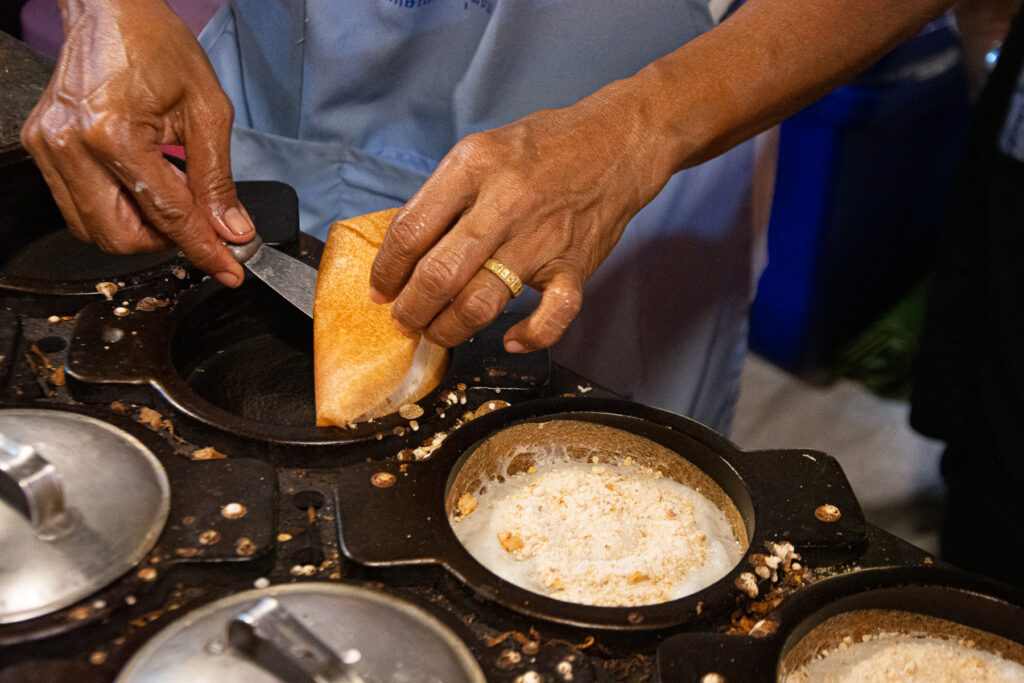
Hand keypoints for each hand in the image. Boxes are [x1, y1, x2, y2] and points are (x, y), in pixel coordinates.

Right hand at [20, 0, 252, 286]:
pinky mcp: (41, 148)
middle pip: (120, 237)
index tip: (230, 271)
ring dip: (140, 230)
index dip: (204, 249)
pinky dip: (117, 210)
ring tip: (169, 195)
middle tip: (198, 224)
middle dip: (166, 242)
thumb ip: (218, 181)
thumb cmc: (157, 46)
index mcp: (114, 134)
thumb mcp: (207, 112)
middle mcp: (71, 146)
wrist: (110, 11)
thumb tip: (232, 231)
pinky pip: (79, 206)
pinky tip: (142, 184)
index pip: (167, 215)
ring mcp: (49, 149)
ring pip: (95, 230)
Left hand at [369, 88, 671, 352]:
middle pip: (439, 274)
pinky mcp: (575, 264)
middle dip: (411, 309)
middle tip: (405, 319)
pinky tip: (510, 340)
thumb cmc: (544, 147)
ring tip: (439, 331)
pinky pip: (553, 315)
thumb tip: (404, 251)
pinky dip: (530, 336)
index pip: (410, 230)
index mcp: (473, 166)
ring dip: (450, 328)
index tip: (380, 289)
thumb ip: (445, 195)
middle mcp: (505, 201)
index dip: (386, 270)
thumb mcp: (482, 149)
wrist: (616, 142)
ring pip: (481, 302)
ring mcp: (542, 237)